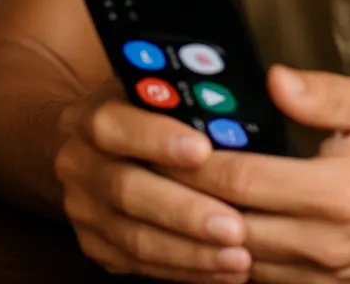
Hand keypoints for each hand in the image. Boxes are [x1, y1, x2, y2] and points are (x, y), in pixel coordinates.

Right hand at [54, 80, 253, 282]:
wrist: (115, 144)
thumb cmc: (161, 108)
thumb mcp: (169, 86)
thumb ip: (202, 90)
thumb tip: (272, 84)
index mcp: (91, 115)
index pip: (114, 125)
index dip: (157, 139)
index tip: (203, 150)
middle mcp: (77, 163)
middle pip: (126, 190)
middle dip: (185, 211)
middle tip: (236, 226)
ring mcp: (83, 209)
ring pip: (135, 237)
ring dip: (191, 251)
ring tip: (240, 256)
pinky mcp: (96, 244)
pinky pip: (140, 265)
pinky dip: (185, 269)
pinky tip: (224, 269)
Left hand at [172, 67, 349, 283]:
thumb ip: (324, 93)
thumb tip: (275, 80)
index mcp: (338, 194)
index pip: (245, 179)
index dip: (199, 160)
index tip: (166, 138)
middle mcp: (323, 245)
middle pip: (228, 222)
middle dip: (182, 194)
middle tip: (144, 166)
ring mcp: (314, 279)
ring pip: (228, 259)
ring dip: (191, 230)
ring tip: (157, 196)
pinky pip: (245, 280)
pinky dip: (214, 255)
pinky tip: (192, 229)